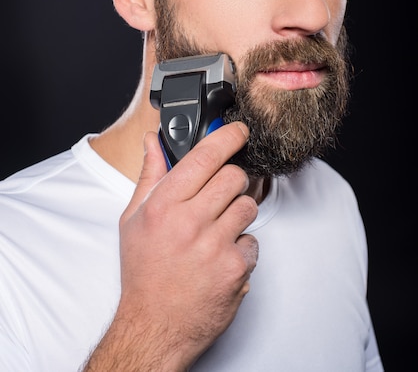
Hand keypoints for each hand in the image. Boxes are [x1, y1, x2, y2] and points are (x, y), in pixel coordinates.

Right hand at [83, 121, 257, 371]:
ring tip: (216, 229)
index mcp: (164, 205)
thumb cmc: (143, 272)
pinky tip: (220, 256)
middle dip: (231, 180)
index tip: (239, 131)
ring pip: (248, 205)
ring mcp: (215, 245)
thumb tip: (153, 140)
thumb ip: (149, 175)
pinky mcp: (235, 268)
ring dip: (237, 213)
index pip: (205, 156)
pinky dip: (241, 246)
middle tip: (220, 194)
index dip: (228, 136)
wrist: (155, 326)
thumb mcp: (133, 219)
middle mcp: (190, 222)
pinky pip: (253, 240)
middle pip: (234, 177)